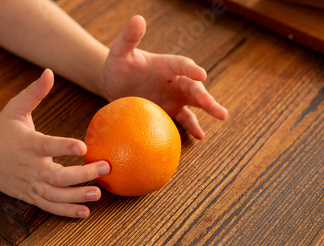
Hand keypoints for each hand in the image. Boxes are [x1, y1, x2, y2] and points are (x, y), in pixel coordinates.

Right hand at [0, 69, 109, 217]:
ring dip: (77, 196)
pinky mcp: (28, 195)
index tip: (83, 147)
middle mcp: (29, 166)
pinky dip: (65, 211)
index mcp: (28, 143)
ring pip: (55, 195)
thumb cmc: (0, 130)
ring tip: (98, 194)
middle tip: (105, 168)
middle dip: (83, 175)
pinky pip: (48, 206)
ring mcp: (29, 184)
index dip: (65, 147)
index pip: (48, 145)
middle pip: (57, 176)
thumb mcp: (14, 109)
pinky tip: (84, 212)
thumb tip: (49, 72)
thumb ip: (33, 93)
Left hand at [101, 15, 227, 138]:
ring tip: (222, 116)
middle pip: (193, 86)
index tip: (201, 74)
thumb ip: (129, 38)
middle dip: (203, 95)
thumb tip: (137, 18)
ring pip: (194, 102)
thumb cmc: (118, 66)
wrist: (113, 85)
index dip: (191, 69)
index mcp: (166, 64)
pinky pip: (183, 118)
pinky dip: (192, 126)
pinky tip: (201, 136)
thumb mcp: (120, 52)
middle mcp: (174, 80)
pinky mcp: (168, 110)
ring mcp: (173, 96)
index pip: (182, 65)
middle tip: (213, 105)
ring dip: (208, 108)